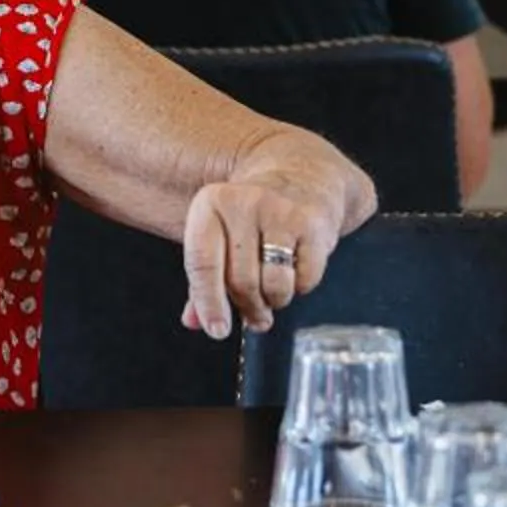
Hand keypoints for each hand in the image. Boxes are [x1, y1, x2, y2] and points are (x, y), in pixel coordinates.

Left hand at [180, 176, 341, 339]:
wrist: (304, 175)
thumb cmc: (253, 216)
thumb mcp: (221, 235)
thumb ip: (204, 279)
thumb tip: (194, 322)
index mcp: (210, 204)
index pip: (202, 264)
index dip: (209, 303)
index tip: (217, 330)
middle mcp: (244, 203)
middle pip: (240, 281)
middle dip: (249, 307)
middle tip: (255, 313)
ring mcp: (280, 211)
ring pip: (273, 285)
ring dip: (275, 301)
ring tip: (275, 291)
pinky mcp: (312, 223)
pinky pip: (304, 279)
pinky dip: (300, 287)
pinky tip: (297, 270)